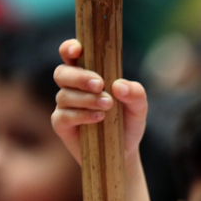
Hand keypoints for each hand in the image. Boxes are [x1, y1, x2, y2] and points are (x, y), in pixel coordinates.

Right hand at [51, 39, 147, 168]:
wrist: (124, 151)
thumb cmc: (128, 123)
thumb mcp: (138, 108)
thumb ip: (135, 94)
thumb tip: (119, 85)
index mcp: (87, 75)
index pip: (71, 55)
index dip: (70, 48)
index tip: (78, 49)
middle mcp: (72, 88)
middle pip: (63, 73)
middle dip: (80, 77)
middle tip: (100, 84)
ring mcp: (64, 106)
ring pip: (64, 95)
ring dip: (86, 98)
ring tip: (107, 105)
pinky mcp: (61, 125)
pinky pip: (63, 116)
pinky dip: (81, 115)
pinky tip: (98, 118)